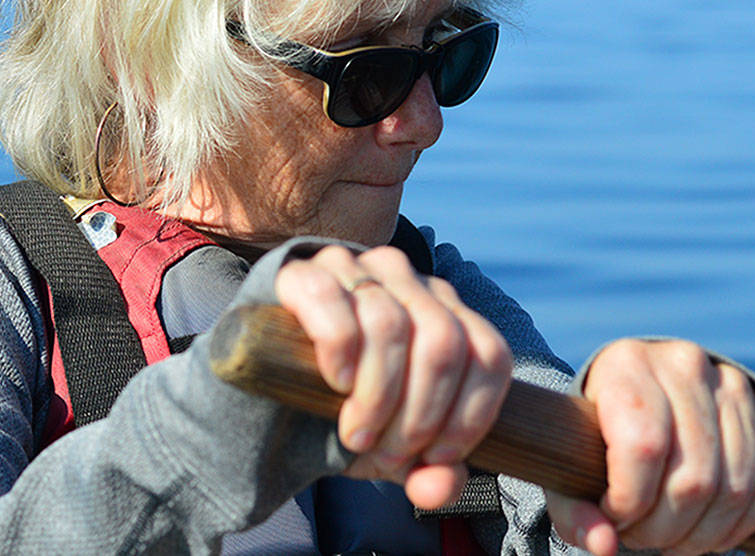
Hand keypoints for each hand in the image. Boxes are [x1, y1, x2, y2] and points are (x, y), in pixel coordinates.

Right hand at [273, 244, 511, 509]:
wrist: (266, 384)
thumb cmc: (341, 411)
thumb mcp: (396, 447)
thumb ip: (430, 470)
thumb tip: (435, 487)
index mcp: (443, 310)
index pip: (488, 353)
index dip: (472, 413)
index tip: (437, 455)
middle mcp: (407, 279)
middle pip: (442, 342)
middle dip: (419, 414)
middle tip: (387, 451)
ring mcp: (355, 267)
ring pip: (390, 326)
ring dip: (377, 396)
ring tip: (356, 433)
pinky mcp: (304, 272)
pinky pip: (334, 303)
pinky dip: (340, 352)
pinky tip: (335, 381)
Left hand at [545, 338, 754, 555]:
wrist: (635, 392)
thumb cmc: (592, 435)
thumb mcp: (565, 465)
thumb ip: (572, 512)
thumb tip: (604, 547)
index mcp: (625, 365)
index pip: (642, 446)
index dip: (631, 500)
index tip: (614, 517)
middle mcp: (682, 364)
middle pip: (691, 476)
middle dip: (664, 528)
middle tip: (640, 538)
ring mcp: (729, 383)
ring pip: (734, 486)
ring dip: (703, 534)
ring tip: (670, 539)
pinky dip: (744, 521)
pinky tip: (711, 534)